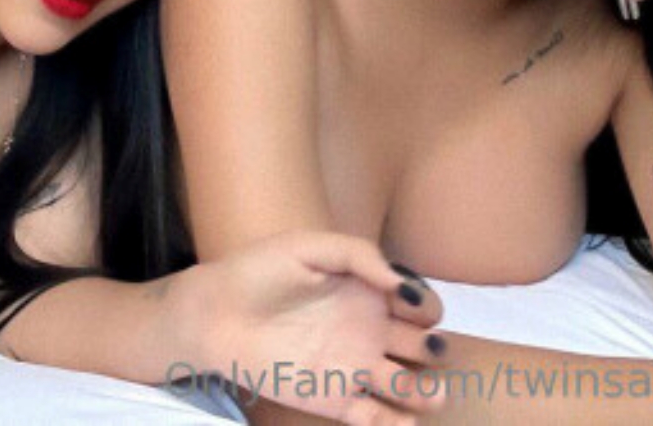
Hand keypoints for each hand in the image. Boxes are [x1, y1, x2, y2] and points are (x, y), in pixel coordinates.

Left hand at [184, 230, 447, 423]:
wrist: (216, 313)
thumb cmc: (261, 271)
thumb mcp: (310, 245)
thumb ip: (360, 255)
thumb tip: (403, 282)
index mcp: (368, 291)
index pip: (419, 302)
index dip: (427, 304)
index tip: (410, 304)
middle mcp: (369, 330)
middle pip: (422, 347)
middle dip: (435, 350)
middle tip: (430, 350)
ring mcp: (354, 368)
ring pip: (408, 388)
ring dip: (426, 393)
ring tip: (431, 393)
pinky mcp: (335, 400)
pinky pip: (376, 419)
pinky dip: (394, 423)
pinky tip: (401, 418)